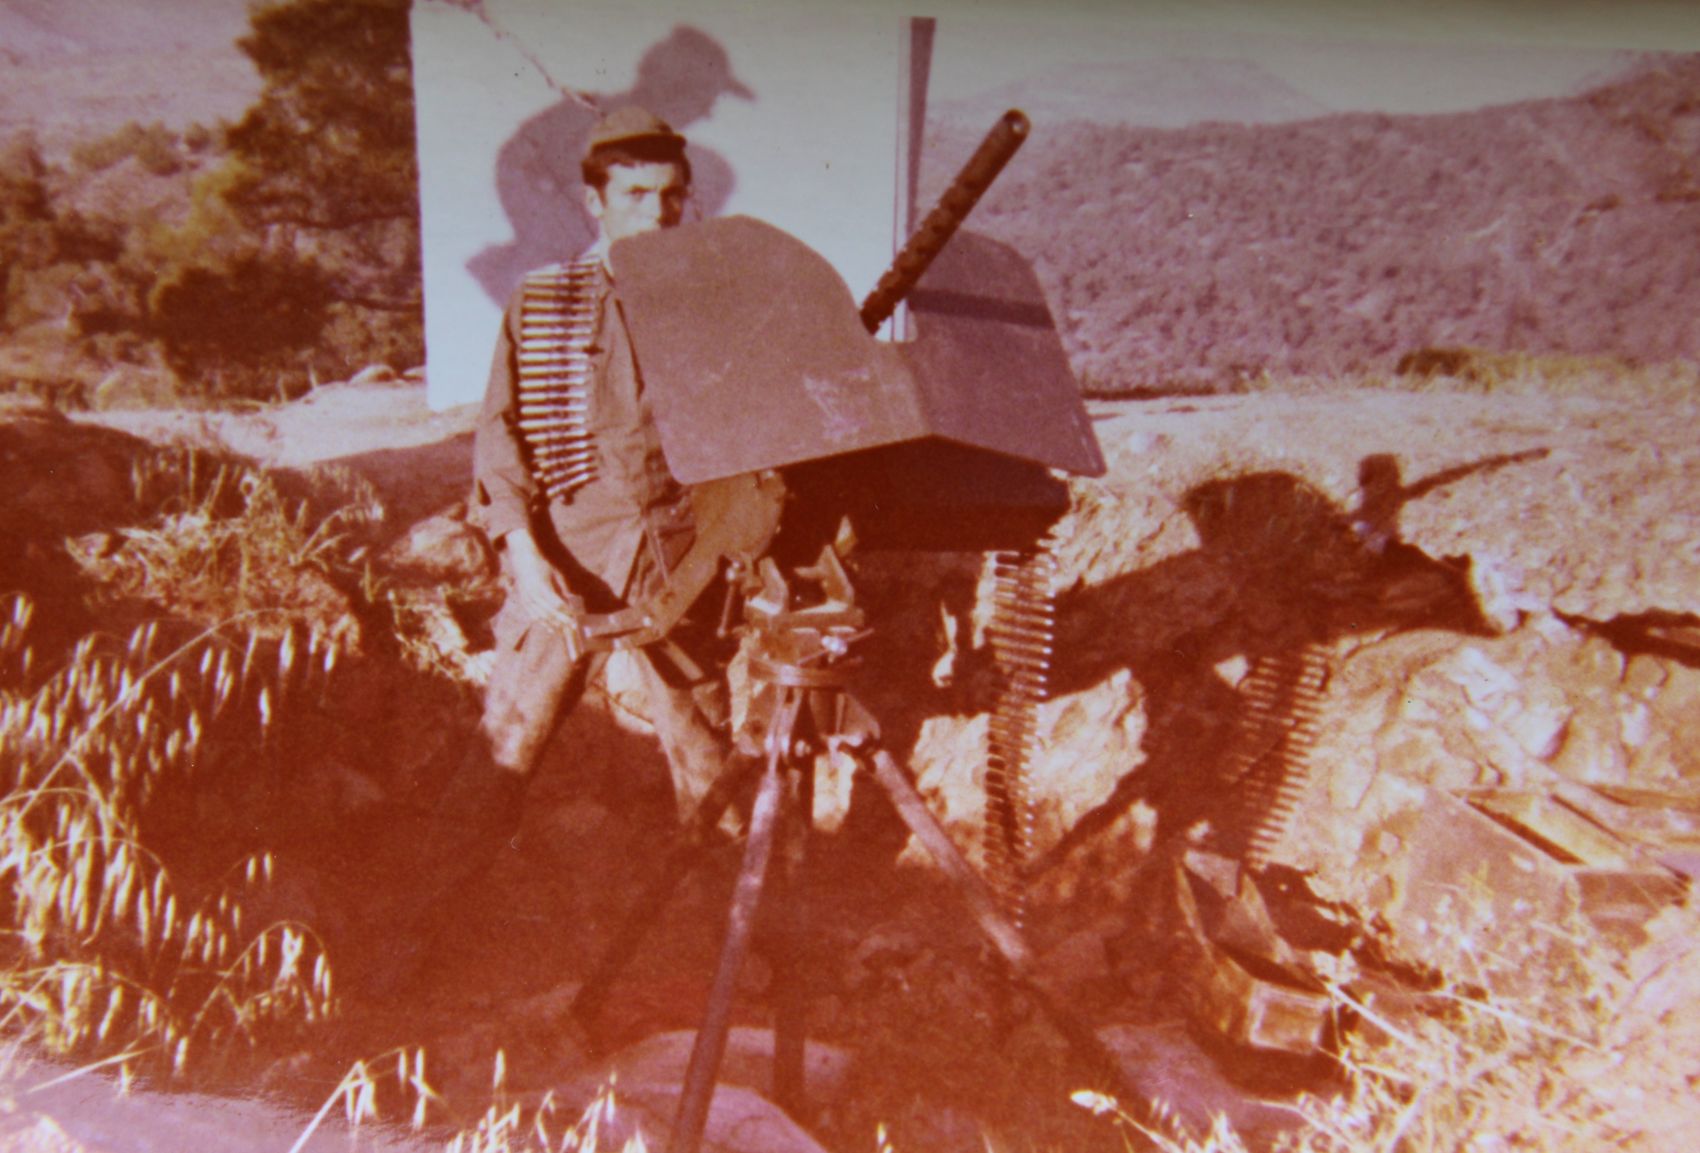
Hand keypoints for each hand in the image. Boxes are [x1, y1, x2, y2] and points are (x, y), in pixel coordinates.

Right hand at [502, 530, 584, 653]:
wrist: (521, 558)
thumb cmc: (540, 564)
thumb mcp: (552, 575)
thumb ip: (559, 589)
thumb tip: (569, 603)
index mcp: (541, 586)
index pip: (556, 603)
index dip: (566, 611)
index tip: (575, 617)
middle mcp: (532, 594)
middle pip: (549, 612)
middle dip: (562, 621)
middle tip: (573, 627)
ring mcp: (526, 599)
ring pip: (541, 616)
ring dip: (553, 625)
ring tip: (564, 631)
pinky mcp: (523, 601)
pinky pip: (533, 615)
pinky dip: (542, 623)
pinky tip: (551, 629)